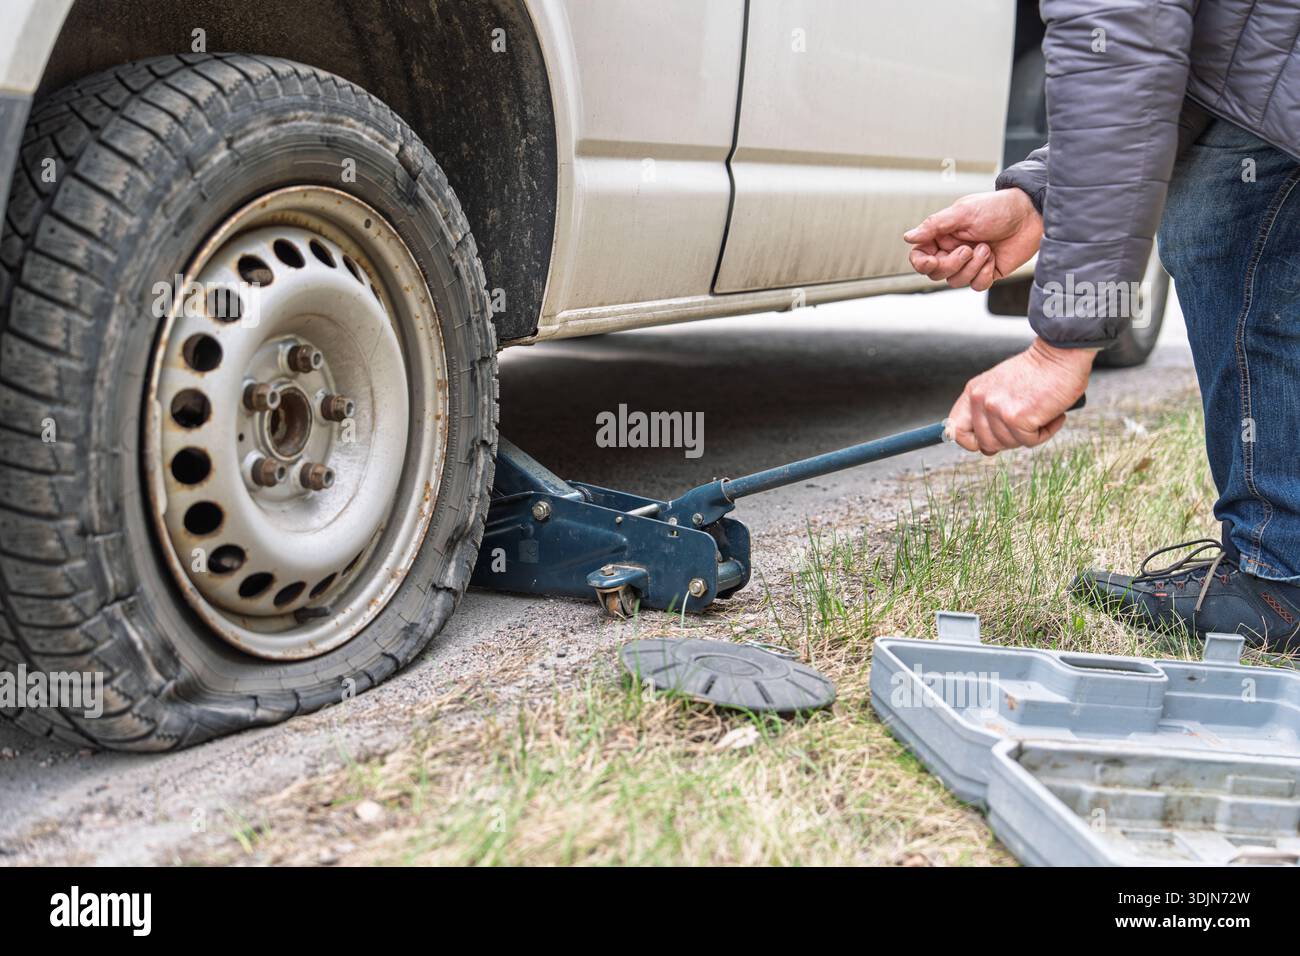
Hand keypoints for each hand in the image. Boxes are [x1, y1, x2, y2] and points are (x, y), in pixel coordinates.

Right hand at [904, 189, 1042, 290]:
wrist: (1031, 216)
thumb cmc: (999, 208)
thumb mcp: (963, 212)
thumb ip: (934, 225)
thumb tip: (908, 237)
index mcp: (943, 235)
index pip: (920, 256)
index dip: (922, 263)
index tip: (931, 261)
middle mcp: (954, 250)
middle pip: (936, 273)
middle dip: (952, 264)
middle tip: (967, 249)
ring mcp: (970, 263)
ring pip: (955, 281)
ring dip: (972, 267)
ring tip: (986, 248)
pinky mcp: (987, 273)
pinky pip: (976, 285)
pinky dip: (984, 274)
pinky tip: (993, 259)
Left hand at [948, 338, 1092, 454]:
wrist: (1061, 354)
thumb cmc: (1038, 371)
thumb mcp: (1001, 386)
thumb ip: (988, 412)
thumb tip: (986, 448)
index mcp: (974, 391)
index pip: (955, 429)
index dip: (971, 442)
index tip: (985, 443)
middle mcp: (980, 400)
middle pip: (987, 443)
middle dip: (1010, 439)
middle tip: (1027, 422)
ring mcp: (997, 410)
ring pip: (1010, 444)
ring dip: (1030, 434)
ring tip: (1041, 413)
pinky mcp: (1017, 418)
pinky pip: (1030, 441)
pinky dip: (1046, 432)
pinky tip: (1052, 415)